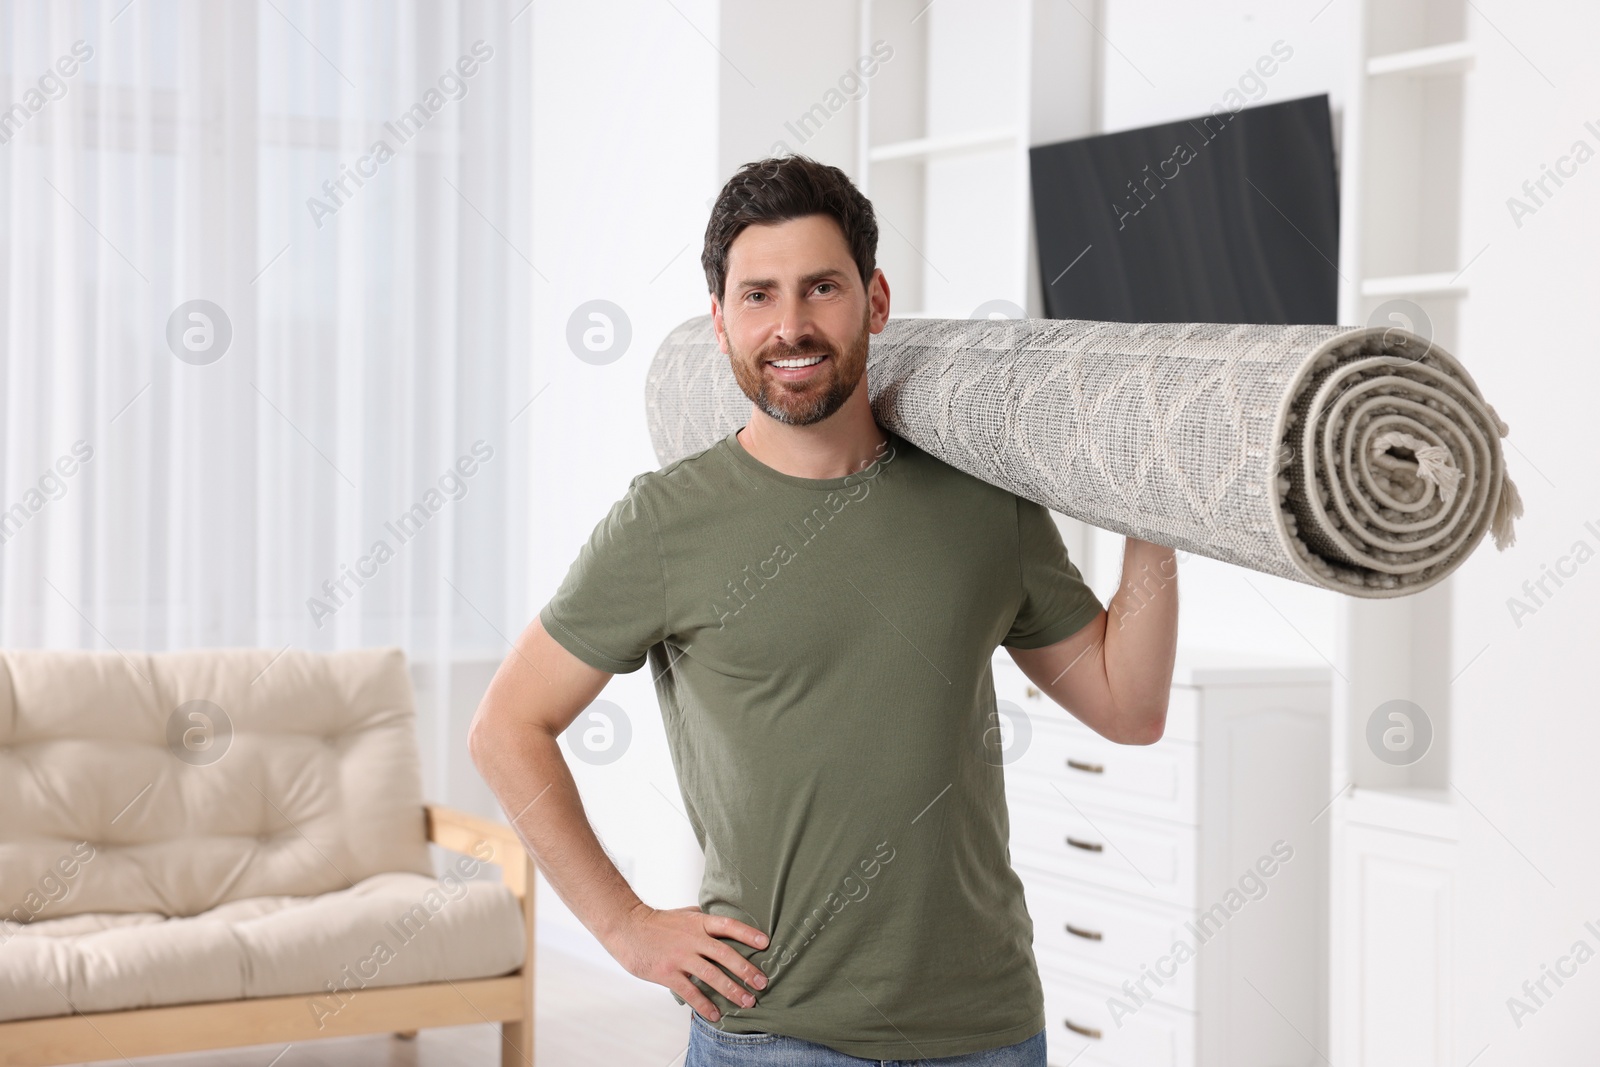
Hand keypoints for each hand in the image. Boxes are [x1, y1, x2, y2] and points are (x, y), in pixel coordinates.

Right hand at [603, 902, 770, 1021]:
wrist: (627, 928)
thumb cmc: (656, 922)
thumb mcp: (684, 913)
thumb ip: (703, 918)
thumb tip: (722, 918)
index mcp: (698, 922)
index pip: (728, 925)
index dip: (748, 934)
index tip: (766, 944)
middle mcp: (692, 938)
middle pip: (725, 954)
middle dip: (746, 970)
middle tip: (762, 983)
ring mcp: (680, 956)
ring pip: (711, 975)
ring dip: (731, 990)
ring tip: (747, 1002)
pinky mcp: (667, 973)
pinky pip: (690, 992)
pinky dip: (704, 1004)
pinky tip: (715, 1014)